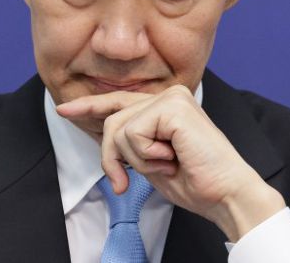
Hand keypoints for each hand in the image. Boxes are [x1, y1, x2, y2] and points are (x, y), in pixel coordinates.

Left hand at [56, 85, 285, 241]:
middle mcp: (168, 95)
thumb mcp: (150, 160)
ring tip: (166, 164)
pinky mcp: (172, 107)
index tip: (64, 111)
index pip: (119, 103)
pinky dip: (146, 156)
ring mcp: (171, 98)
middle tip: (125, 182)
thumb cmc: (194, 181)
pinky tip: (172, 158)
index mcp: (164, 106)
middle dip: (112, 157)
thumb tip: (104, 136)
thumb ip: (129, 143)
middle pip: (112, 121)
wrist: (225, 194)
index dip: (89, 108)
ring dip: (136, 160)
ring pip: (119, 129)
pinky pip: (132, 134)